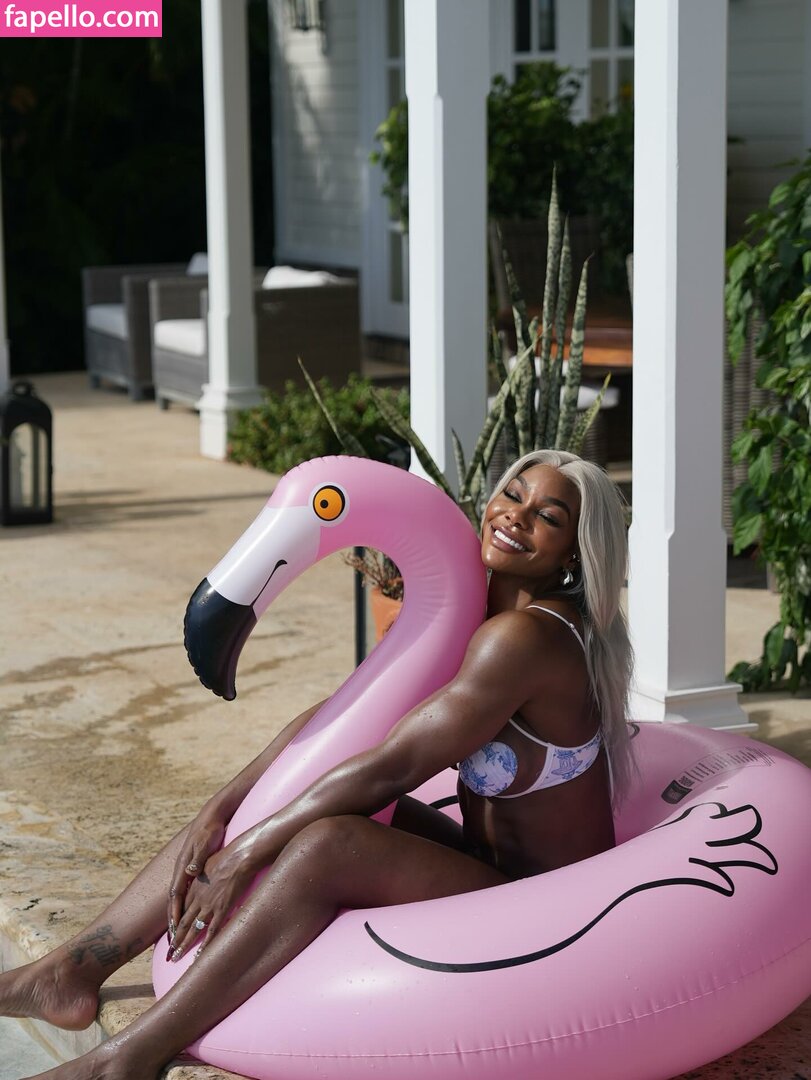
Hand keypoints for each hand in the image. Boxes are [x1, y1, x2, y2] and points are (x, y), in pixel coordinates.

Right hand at [168, 810, 227, 943]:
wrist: (211, 817)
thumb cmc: (209, 831)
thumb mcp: (204, 844)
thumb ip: (197, 858)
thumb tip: (191, 872)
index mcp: (184, 867)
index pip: (175, 894)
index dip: (174, 912)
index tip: (173, 930)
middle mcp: (183, 871)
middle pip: (175, 900)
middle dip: (173, 921)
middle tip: (172, 942)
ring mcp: (187, 870)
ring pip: (180, 898)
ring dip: (178, 916)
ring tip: (176, 934)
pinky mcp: (195, 868)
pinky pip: (187, 891)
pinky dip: (185, 905)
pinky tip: (188, 914)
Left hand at [168, 842, 255, 960]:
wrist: (239, 858)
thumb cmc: (225, 858)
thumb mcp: (205, 863)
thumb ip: (197, 872)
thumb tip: (190, 872)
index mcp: (193, 889)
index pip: (181, 910)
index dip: (175, 924)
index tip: (172, 933)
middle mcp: (198, 900)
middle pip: (183, 923)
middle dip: (176, 940)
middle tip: (170, 953)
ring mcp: (209, 906)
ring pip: (194, 930)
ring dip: (185, 945)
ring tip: (177, 958)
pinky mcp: (222, 910)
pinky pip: (212, 931)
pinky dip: (205, 944)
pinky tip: (199, 955)